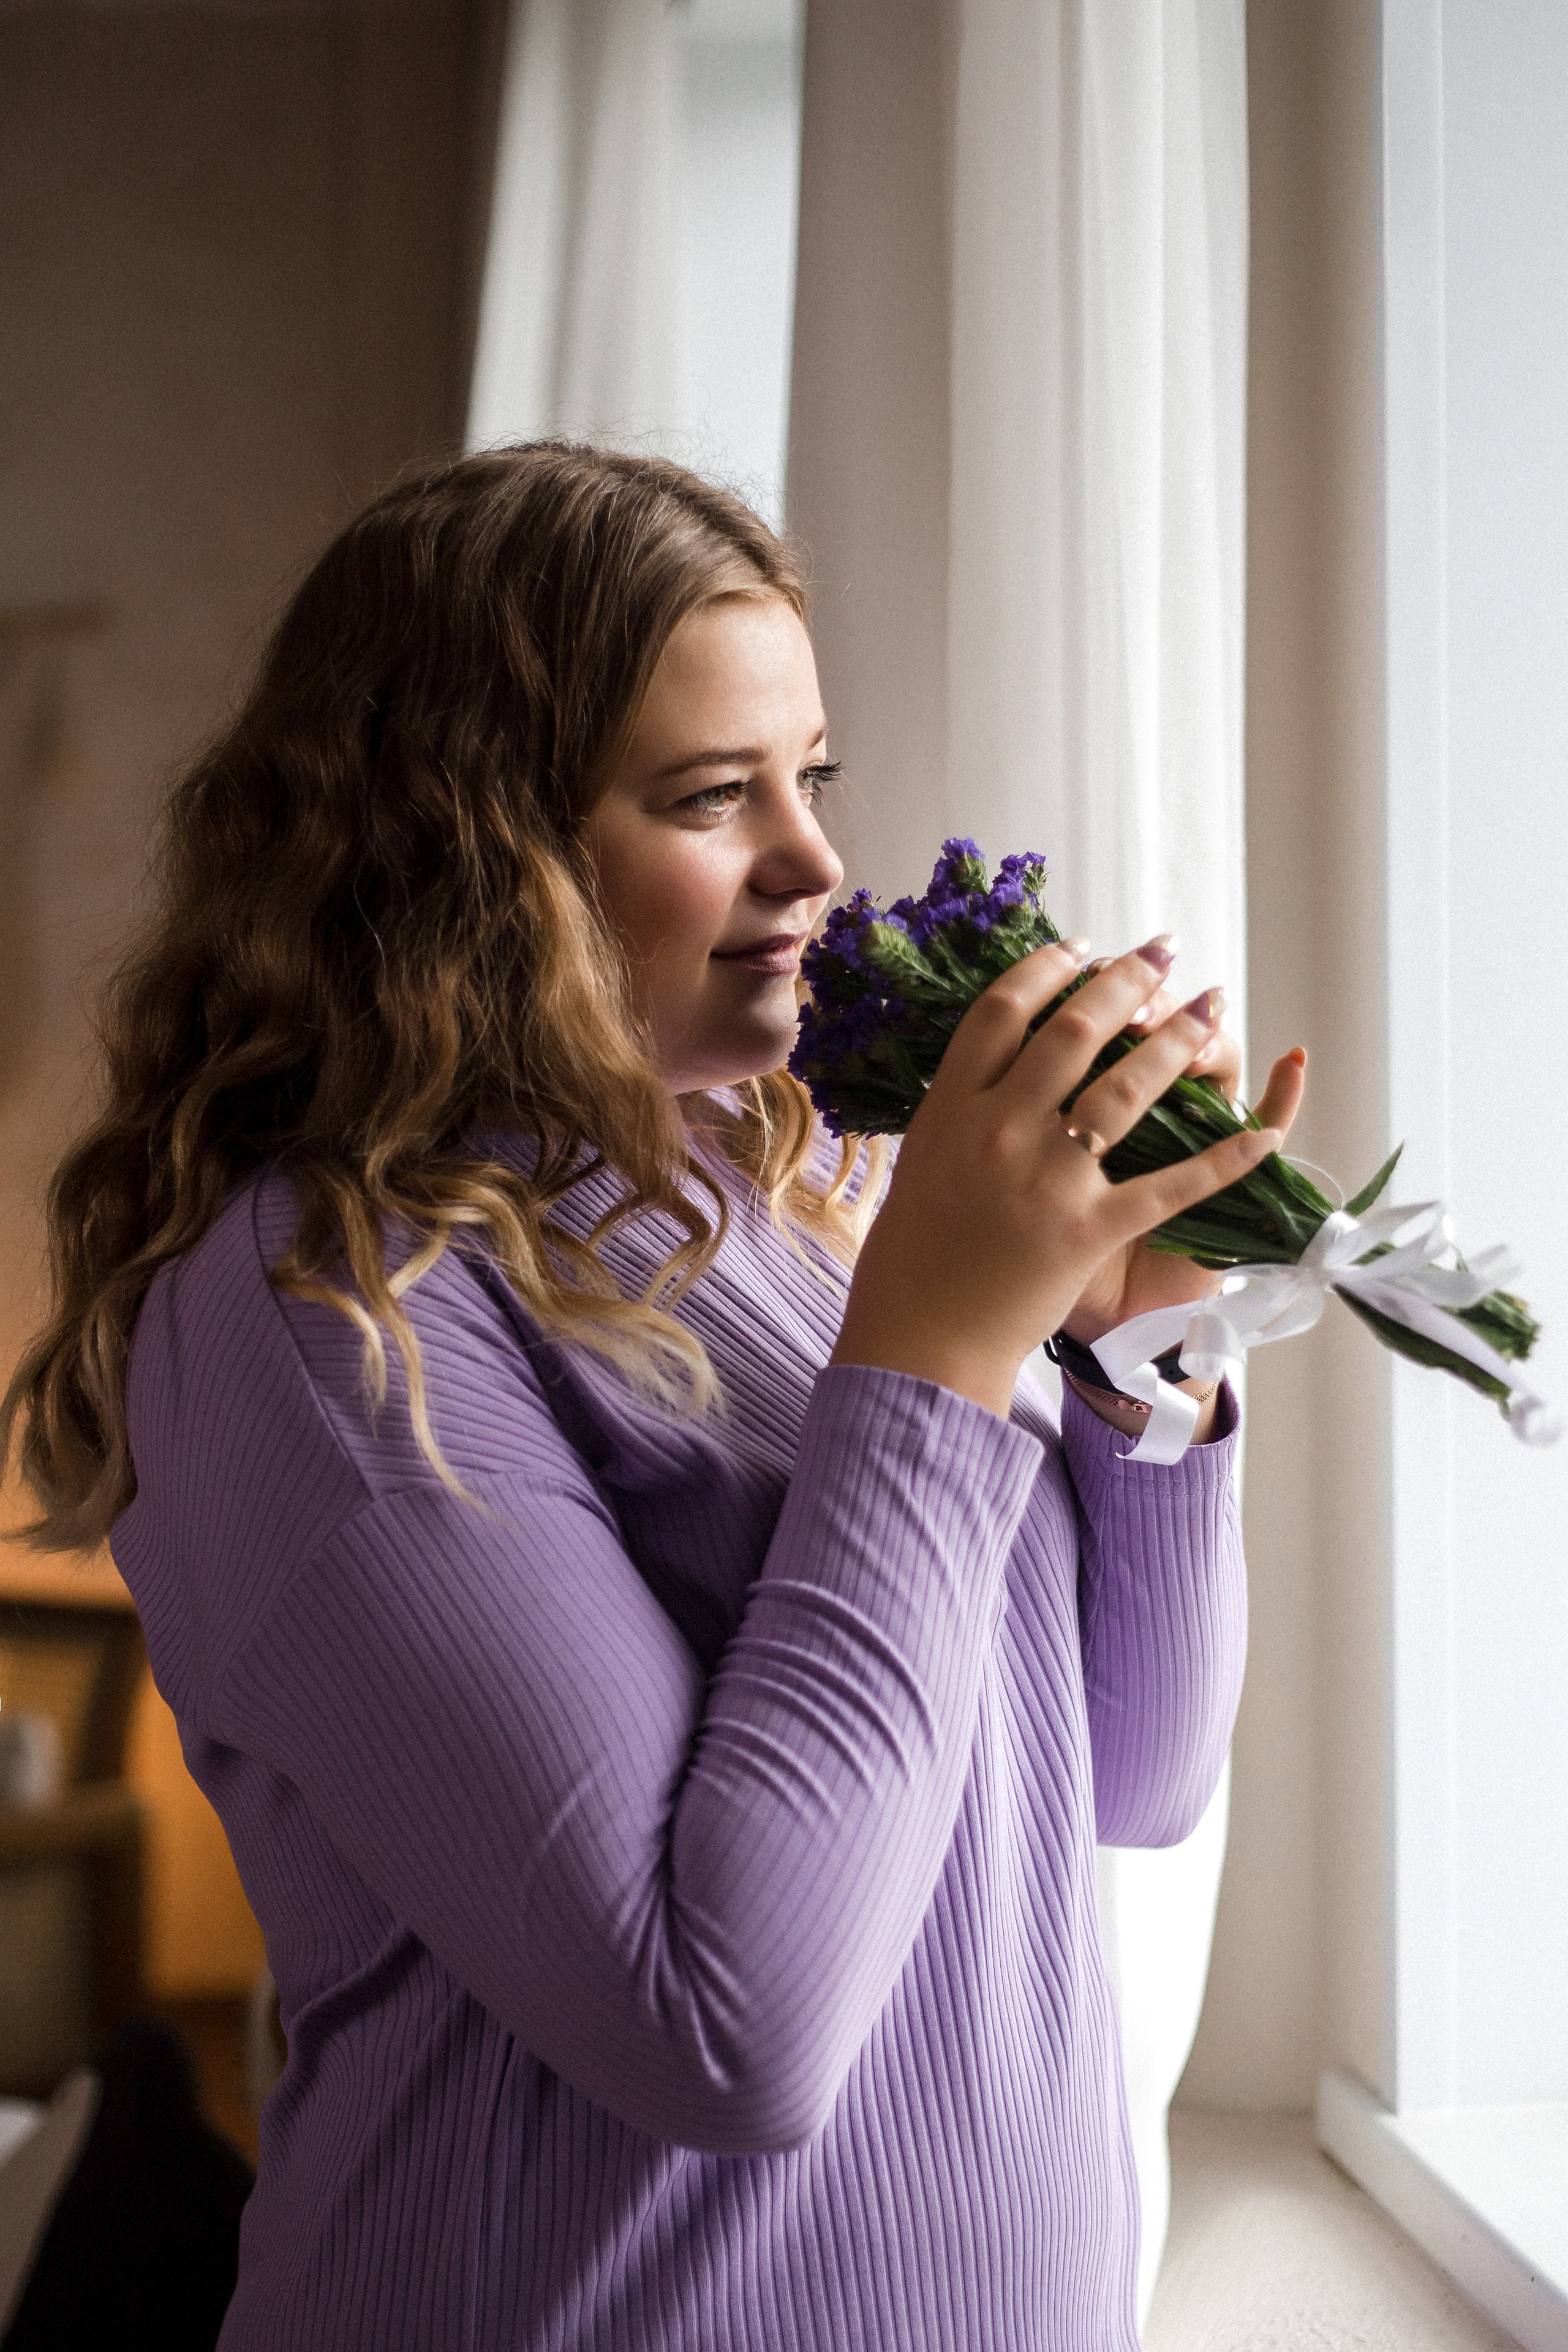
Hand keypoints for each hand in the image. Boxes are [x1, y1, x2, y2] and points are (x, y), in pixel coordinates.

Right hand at [830, 936, 1283, 1419]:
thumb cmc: (913, 1255)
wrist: (922, 1341)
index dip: (1047, 968)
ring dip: (1180, 1038)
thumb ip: (959, 1109)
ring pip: (1128, 1086)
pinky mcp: (1090, 1231)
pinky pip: (1173, 1184)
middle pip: (1074, 1028)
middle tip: (1165, 951)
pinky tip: (1262, 1132)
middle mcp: (999, 1130)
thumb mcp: (920, 1163)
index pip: (1001, 1010)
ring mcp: (1048, 1179)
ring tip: (1213, 1005)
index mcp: (950, 1109)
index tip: (1084, 947)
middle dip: (1129, 980)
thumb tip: (995, 1053)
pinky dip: (1225, 1158)